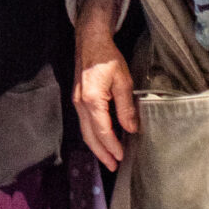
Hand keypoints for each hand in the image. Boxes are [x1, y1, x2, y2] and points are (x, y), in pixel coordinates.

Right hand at [75, 0, 138, 167]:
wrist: (90, 40)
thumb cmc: (108, 58)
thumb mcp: (123, 82)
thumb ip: (126, 107)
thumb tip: (131, 129)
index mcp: (92, 100)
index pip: (103, 131)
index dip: (113, 146)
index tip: (122, 158)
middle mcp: (80, 104)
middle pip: (90, 135)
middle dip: (101, 153)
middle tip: (113, 167)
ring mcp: (77, 101)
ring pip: (85, 130)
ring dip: (96, 146)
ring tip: (108, 157)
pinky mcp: (78, 98)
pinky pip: (84, 122)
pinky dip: (93, 134)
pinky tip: (102, 138)